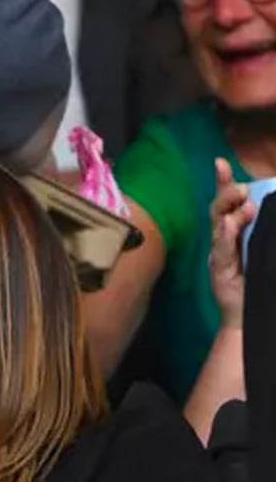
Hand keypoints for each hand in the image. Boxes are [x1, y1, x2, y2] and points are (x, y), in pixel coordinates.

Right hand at [208, 158, 255, 328]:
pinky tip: (229, 226)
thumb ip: (261, 230)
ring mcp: (219, 256)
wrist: (249, 318)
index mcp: (233, 235)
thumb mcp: (263, 251)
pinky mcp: (220, 271)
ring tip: (243, 205)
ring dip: (228, 212)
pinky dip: (224, 237)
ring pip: (217, 226)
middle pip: (217, 210)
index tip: (220, 162)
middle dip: (226, 194)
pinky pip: (221, 250)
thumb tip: (260, 207)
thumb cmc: (259, 285)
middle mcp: (222, 242)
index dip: (223, 183)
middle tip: (241, 190)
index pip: (227, 204)